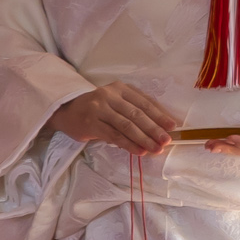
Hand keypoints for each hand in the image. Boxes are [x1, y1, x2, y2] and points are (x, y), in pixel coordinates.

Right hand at [50, 81, 177, 154]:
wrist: (66, 111)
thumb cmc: (97, 108)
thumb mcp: (116, 102)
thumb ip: (135, 109)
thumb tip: (160, 125)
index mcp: (121, 88)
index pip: (144, 102)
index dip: (160, 114)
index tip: (172, 126)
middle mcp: (110, 95)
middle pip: (137, 114)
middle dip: (154, 129)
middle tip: (166, 141)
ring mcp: (99, 109)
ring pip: (126, 126)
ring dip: (143, 139)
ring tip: (155, 149)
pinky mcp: (91, 123)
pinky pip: (114, 135)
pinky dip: (128, 144)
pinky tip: (139, 151)